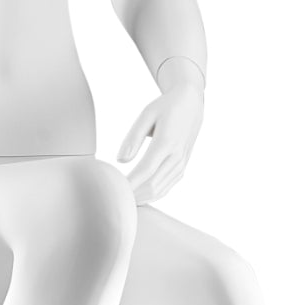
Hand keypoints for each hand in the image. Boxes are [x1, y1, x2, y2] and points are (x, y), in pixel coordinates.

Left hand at [117, 67, 204, 203]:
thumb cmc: (165, 108)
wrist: (192, 106)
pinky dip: (150, 195)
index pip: (145, 170)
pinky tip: (136, 195)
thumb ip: (133, 138)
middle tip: (112, 197)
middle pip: (152, 186)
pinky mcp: (182, 169)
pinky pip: (165, 188)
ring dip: (140, 198)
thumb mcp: (147, 114)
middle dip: (132, 195)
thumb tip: (120, 160)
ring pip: (159, 191)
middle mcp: (176, 157)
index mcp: (166, 142)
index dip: (128, 184)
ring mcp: (181, 165)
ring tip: (121, 198)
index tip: (112, 190)